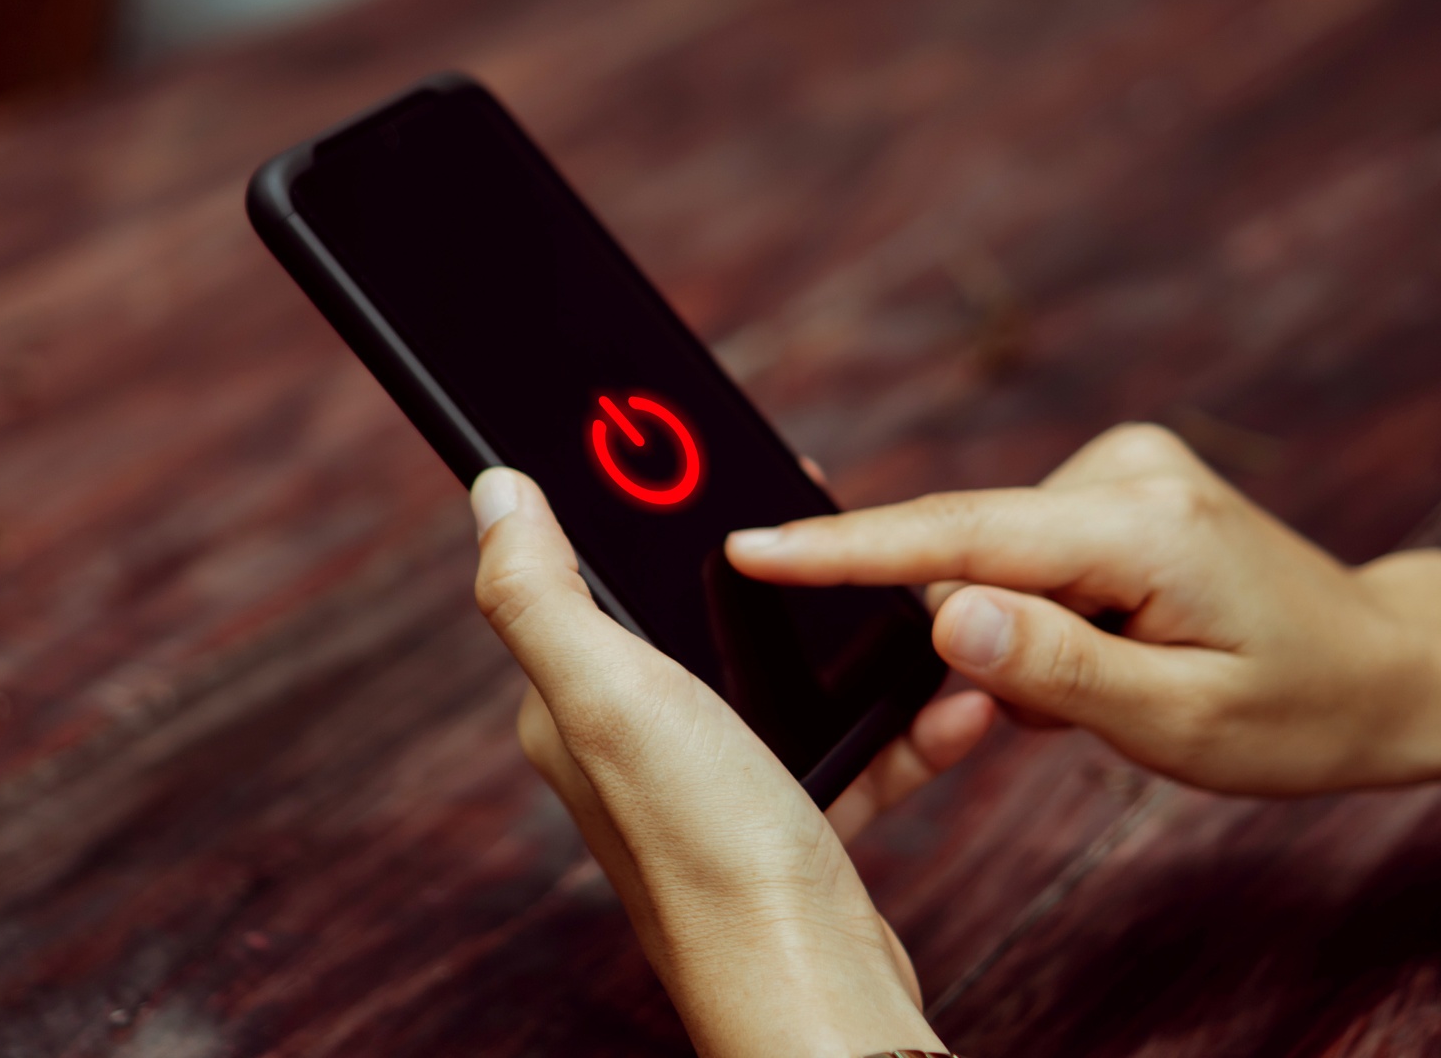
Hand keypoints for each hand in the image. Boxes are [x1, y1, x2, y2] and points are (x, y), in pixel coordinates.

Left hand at [471, 468, 947, 1057]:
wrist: (815, 987)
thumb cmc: (710, 847)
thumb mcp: (612, 696)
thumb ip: (543, 593)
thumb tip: (494, 491)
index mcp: (576, 706)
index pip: (592, 576)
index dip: (643, 509)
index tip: (704, 452)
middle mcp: (635, 744)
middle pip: (703, 617)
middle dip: (771, 567)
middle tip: (829, 513)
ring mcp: (714, 784)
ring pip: (786, 673)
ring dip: (850, 641)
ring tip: (914, 607)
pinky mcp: (789, 820)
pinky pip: (849, 741)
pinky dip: (899, 720)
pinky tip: (946, 702)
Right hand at [728, 423, 1440, 796]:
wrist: (1389, 667)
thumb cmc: (1302, 710)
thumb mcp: (1182, 724)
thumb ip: (1057, 671)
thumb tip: (940, 620)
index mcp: (1144, 526)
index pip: (964, 535)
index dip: (848, 550)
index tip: (749, 547)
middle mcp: (1128, 472)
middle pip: (974, 557)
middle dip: (959, 648)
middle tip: (1004, 733)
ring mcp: (1124, 470)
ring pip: (996, 566)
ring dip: (1007, 645)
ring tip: (1083, 700)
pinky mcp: (1119, 486)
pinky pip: (1028, 559)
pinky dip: (1033, 621)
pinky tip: (1092, 662)